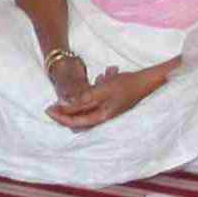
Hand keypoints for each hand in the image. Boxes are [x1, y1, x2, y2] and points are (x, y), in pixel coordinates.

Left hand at [44, 61, 171, 132]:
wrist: (149, 82)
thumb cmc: (127, 85)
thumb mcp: (103, 90)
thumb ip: (83, 99)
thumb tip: (64, 107)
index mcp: (101, 117)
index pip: (74, 122)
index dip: (60, 116)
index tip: (48, 109)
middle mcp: (104, 118)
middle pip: (80, 117)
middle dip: (71, 106)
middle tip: (61, 96)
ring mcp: (109, 111)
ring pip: (90, 106)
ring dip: (89, 92)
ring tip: (103, 76)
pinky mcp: (113, 103)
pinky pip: (99, 98)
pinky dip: (99, 87)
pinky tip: (109, 74)